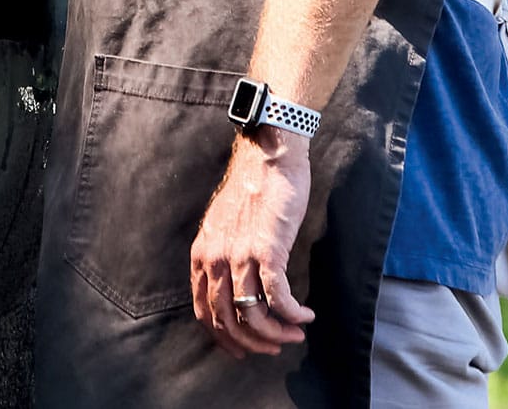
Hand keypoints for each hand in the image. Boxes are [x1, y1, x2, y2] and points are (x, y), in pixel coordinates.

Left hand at [190, 130, 315, 360]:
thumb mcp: (223, 227)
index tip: (243, 349)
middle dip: (253, 343)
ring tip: (295, 333)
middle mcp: (215, 257)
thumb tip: (237, 294)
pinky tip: (306, 315)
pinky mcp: (268, 250)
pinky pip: (279, 298)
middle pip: (227, 320)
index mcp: (202, 253)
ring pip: (253, 316)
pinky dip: (294, 314)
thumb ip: (223, 257)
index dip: (224, 337)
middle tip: (275, 347)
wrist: (267, 158)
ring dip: (277, 334)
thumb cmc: (251, 191)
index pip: (204, 310)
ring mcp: (240, 255)